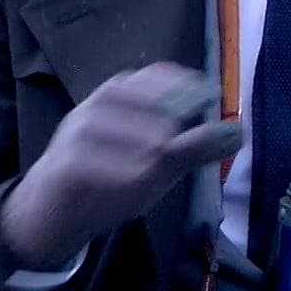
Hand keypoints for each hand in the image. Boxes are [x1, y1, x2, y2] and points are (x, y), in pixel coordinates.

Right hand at [0, 63, 241, 270]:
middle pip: (125, 94)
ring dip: (134, 136)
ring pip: (102, 124)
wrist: (53, 214)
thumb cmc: (110, 178)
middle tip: (178, 134)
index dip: (180, 84)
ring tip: (159, 153)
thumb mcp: (159, 164)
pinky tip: (136, 176)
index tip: (208, 98)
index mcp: (122, 100)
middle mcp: (95, 108)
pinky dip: (112, 168)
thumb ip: (193, 148)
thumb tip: (237, 131)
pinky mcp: (59, 167)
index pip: (152, 76)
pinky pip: (83, 161)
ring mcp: (73, 135)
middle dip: (156, 112)